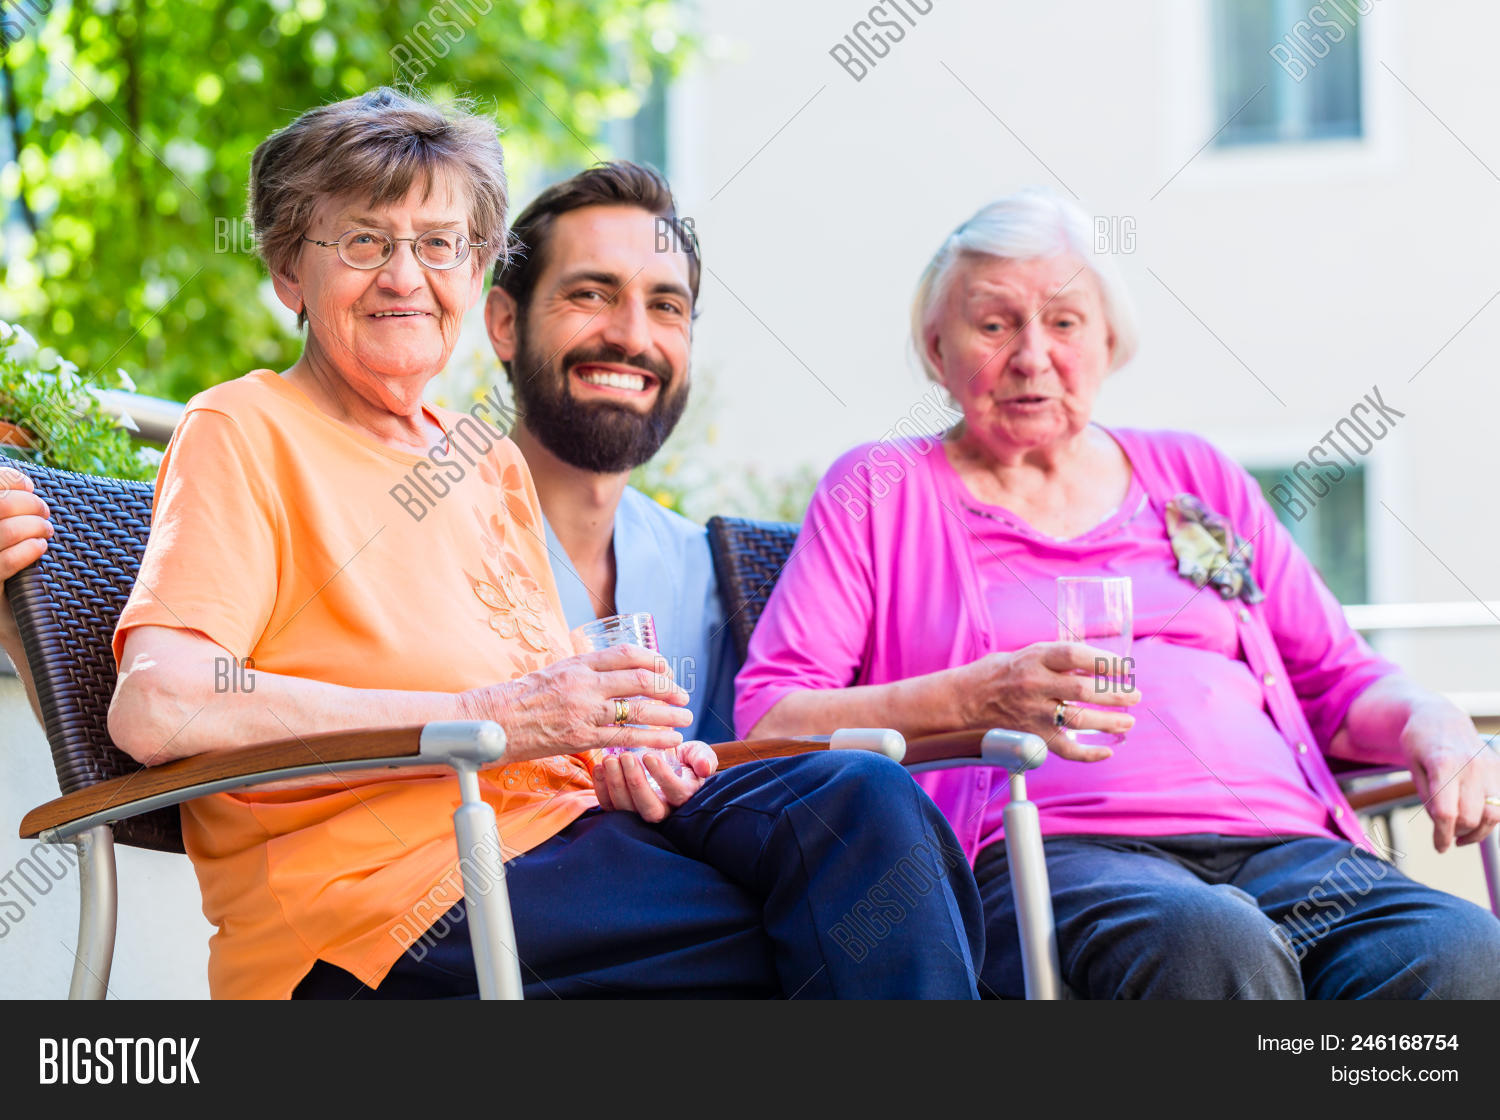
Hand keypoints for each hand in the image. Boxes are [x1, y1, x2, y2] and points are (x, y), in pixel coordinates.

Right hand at [0, 465, 52, 640]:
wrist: (10, 624)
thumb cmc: (10, 574)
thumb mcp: (6, 540)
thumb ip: (9, 512)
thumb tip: (25, 483)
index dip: (7, 479)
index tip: (29, 486)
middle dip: (28, 504)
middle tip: (45, 513)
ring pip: (1, 531)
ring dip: (32, 525)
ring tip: (46, 530)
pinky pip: (3, 563)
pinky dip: (27, 549)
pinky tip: (40, 547)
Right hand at [459, 643, 692, 761]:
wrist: (492, 721)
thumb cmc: (520, 697)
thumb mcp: (553, 671)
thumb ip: (583, 671)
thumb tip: (611, 671)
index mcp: (578, 663)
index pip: (626, 654)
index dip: (653, 660)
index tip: (666, 669)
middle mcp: (584, 684)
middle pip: (639, 681)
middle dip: (667, 689)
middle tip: (682, 697)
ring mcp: (584, 711)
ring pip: (637, 711)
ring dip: (667, 716)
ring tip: (684, 721)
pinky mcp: (581, 737)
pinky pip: (624, 738)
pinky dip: (651, 740)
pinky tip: (668, 742)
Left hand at [593, 741, 717, 821]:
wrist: (667, 762)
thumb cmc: (684, 758)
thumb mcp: (697, 753)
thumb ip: (703, 758)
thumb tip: (706, 768)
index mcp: (684, 797)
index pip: (676, 793)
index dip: (663, 776)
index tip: (649, 755)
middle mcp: (663, 810)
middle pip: (649, 809)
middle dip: (636, 783)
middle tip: (626, 757)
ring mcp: (639, 812)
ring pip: (626, 809)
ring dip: (616, 784)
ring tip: (610, 759)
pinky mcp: (620, 809)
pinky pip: (608, 805)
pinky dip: (601, 788)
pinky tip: (599, 767)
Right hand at [953, 641, 1139, 761]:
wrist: (964, 700)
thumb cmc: (998, 674)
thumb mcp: (1026, 654)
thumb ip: (1057, 660)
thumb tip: (1096, 664)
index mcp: (1034, 658)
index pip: (1075, 655)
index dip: (1105, 661)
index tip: (1126, 667)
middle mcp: (1034, 685)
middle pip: (1083, 689)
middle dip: (1115, 694)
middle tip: (1134, 695)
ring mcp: (1033, 713)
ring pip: (1079, 719)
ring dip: (1109, 722)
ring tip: (1127, 722)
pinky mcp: (1031, 736)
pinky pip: (1065, 749)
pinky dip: (1089, 754)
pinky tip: (1106, 752)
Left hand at [1399, 706, 1499, 851]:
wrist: (1441, 717)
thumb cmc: (1419, 742)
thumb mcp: (1412, 766)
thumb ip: (1428, 796)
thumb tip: (1443, 824)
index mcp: (1443, 764)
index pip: (1446, 812)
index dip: (1442, 835)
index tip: (1439, 847)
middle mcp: (1470, 766)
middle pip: (1470, 817)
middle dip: (1457, 833)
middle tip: (1447, 837)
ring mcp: (1489, 768)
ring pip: (1493, 815)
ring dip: (1478, 832)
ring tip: (1462, 835)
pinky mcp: (1499, 770)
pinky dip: (1491, 819)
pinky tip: (1476, 821)